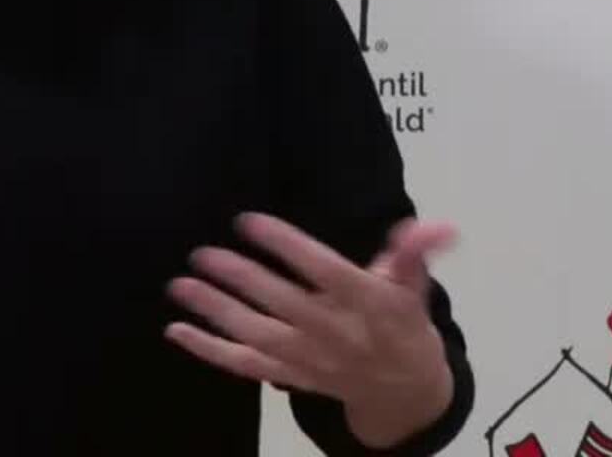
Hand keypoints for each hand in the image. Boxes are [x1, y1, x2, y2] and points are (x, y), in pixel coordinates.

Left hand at [166, 213, 456, 447]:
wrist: (403, 390)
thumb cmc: (401, 324)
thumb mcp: (413, 286)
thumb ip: (414, 252)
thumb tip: (434, 224)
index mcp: (366, 303)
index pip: (323, 271)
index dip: (286, 246)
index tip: (249, 221)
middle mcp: (334, 332)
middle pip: (281, 304)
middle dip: (239, 278)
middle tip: (201, 252)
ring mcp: (308, 358)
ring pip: (256, 335)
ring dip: (215, 311)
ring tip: (181, 284)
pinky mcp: (289, 375)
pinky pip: (245, 365)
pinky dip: (209, 350)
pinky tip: (177, 329)